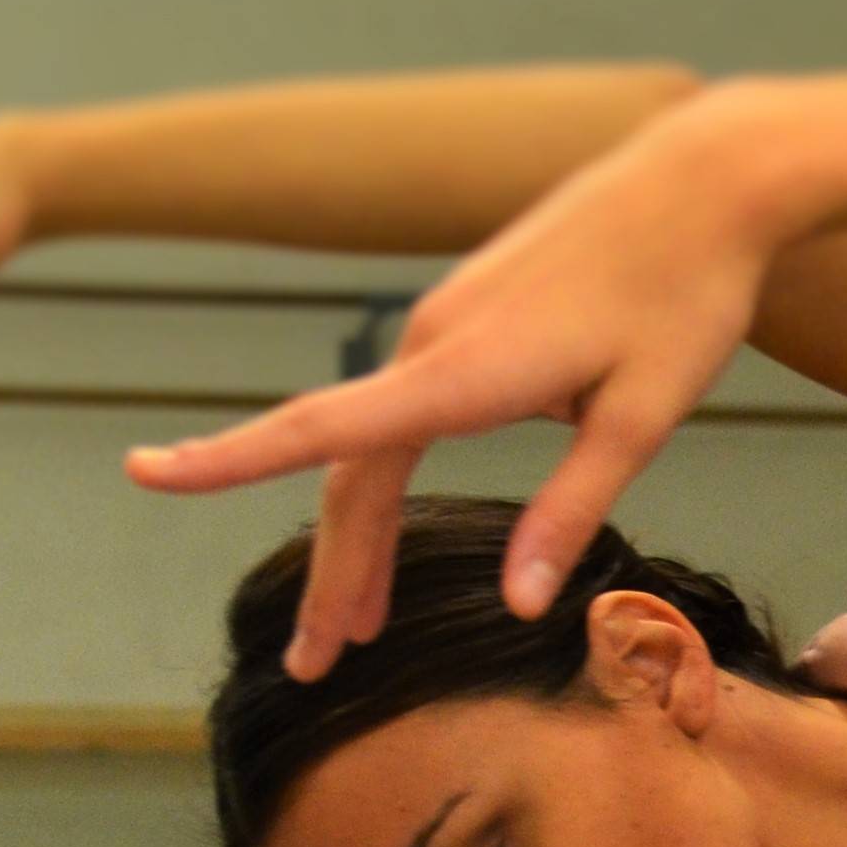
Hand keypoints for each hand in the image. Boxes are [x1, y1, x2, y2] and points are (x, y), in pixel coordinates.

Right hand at [119, 83, 797, 674]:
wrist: (702, 181)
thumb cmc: (684, 296)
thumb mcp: (644, 417)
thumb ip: (572, 509)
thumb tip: (515, 604)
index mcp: (466, 370)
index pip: (323, 429)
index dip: (228, 457)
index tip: (144, 474)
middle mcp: (431, 344)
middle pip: (349, 473)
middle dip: (331, 573)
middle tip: (315, 665)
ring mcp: (442, 326)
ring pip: (372, 448)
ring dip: (359, 538)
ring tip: (357, 628)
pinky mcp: (466, 319)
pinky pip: (400, 415)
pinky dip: (384, 482)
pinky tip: (392, 536)